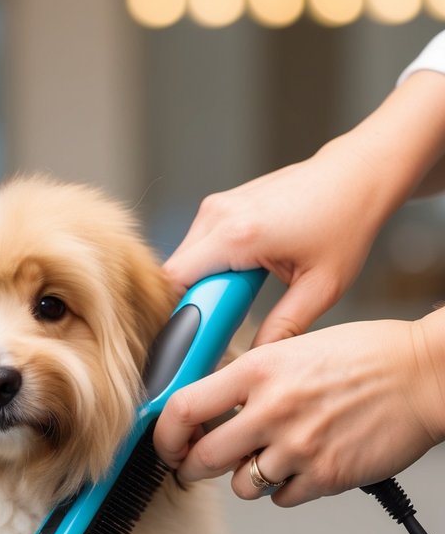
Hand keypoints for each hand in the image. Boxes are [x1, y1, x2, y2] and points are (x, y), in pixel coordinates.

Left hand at [153, 316, 444, 506]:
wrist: (423, 376)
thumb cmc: (368, 355)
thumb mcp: (296, 347)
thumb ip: (253, 375)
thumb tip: (214, 402)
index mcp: (259, 370)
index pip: (184, 408)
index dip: (165, 435)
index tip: (167, 443)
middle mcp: (272, 409)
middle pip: (202, 458)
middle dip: (192, 468)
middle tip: (195, 467)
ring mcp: (298, 447)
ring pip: (241, 485)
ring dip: (247, 478)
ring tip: (269, 457)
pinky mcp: (324, 476)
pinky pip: (281, 499)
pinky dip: (284, 490)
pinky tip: (301, 466)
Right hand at [163, 144, 379, 345]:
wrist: (357, 175)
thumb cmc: (345, 223)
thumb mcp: (321, 287)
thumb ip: (284, 327)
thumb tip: (256, 358)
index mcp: (238, 235)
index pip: (176, 282)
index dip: (182, 316)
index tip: (201, 338)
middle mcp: (219, 214)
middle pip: (176, 272)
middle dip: (197, 302)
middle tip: (231, 318)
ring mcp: (217, 204)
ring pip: (185, 258)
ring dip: (206, 283)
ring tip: (246, 291)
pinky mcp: (222, 202)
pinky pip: (199, 244)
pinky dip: (213, 265)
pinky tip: (247, 272)